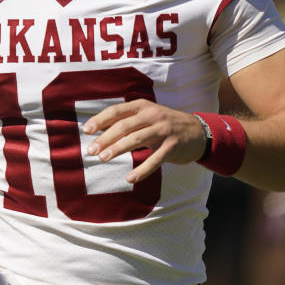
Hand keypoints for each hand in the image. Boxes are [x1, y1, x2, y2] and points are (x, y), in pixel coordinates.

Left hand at [82, 99, 205, 183]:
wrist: (198, 131)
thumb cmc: (164, 124)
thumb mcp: (146, 115)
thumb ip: (126, 120)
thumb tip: (98, 129)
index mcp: (142, 106)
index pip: (117, 111)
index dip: (100, 120)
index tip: (86, 130)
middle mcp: (152, 115)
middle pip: (124, 126)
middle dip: (105, 138)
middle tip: (91, 151)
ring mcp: (164, 130)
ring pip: (136, 139)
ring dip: (118, 149)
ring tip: (103, 158)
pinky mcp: (172, 146)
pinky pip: (155, 160)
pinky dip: (142, 170)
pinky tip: (130, 178)